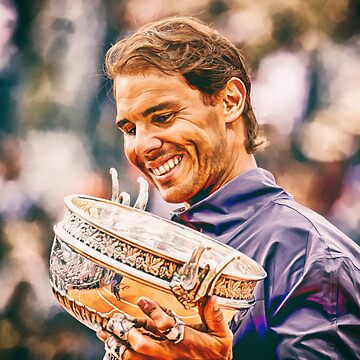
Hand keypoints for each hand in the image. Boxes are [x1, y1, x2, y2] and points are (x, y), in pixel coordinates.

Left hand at [97, 296, 232, 359]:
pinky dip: (122, 357)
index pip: (166, 325)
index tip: (142, 300)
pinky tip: (112, 350)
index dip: (153, 312)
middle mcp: (170, 354)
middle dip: (128, 333)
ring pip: (135, 357)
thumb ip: (215, 316)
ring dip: (119, 345)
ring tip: (106, 334)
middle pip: (144, 345)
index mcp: (185, 341)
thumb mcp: (221, 336)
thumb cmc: (217, 356)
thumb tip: (210, 296)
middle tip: (116, 321)